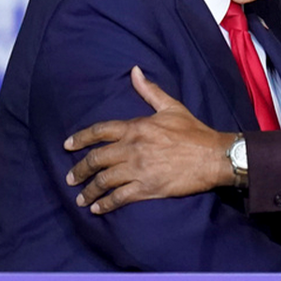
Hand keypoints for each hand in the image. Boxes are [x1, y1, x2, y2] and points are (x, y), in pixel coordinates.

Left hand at [65, 66, 236, 214]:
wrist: (213, 156)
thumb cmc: (194, 131)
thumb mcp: (171, 107)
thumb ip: (149, 90)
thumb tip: (134, 71)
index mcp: (136, 127)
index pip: (99, 131)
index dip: (80, 139)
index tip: (67, 146)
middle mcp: (132, 148)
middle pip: (96, 159)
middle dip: (79, 170)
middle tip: (70, 178)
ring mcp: (138, 169)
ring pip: (104, 181)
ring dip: (89, 190)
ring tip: (80, 198)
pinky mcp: (147, 188)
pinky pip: (119, 198)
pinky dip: (106, 204)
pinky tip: (97, 208)